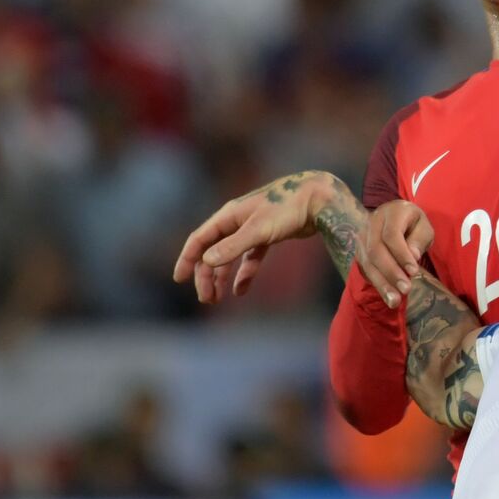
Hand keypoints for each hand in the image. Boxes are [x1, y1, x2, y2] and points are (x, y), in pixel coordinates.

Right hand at [173, 171, 353, 303]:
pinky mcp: (268, 235)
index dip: (187, 258)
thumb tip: (207, 261)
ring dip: (222, 277)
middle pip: (213, 251)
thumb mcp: (258, 230)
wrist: (319, 199)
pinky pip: (250, 258)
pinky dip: (244, 273)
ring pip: (229, 256)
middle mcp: (237, 221)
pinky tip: (241, 290)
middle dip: (206, 275)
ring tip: (217, 298)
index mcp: (229, 216)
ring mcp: (252, 229)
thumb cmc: (288, 210)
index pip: (200, 239)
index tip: (179, 279)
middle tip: (207, 299)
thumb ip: (233, 246)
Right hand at [359, 200, 434, 307]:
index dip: (401, 254)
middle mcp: (372, 222)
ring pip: (368, 262)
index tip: (414, 271)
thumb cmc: (414, 224)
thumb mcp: (424, 227)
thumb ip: (419, 239)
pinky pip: (366, 270)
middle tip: (406, 290)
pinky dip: (378, 285)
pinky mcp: (360, 250)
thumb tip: (412, 256)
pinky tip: (389, 297)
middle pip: (376, 250)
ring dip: (382, 283)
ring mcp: (363, 236)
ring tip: (395, 301)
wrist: (396, 218)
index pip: (391, 235)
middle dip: (391, 272)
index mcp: (392, 212)